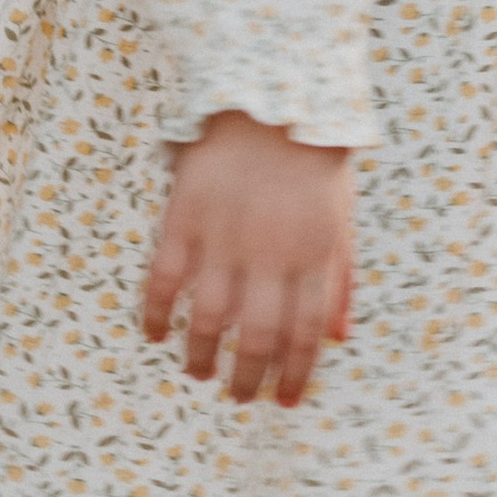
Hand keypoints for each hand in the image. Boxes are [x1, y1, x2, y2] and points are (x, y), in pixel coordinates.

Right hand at [142, 111, 354, 404]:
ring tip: (199, 372)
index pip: (305, 334)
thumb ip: (341, 280)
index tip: (283, 401)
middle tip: (238, 397)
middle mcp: (270, 252)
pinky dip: (155, 314)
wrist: (270, 95)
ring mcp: (223, 236)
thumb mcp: (341, 218)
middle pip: (257, 337)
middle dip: (248, 379)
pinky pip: (163, 280)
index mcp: (315, 253)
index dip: (295, 375)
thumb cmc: (312, 163)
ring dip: (201, 356)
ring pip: (208, 319)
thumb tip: (338, 339)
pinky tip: (155, 334)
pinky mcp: (183, 218)